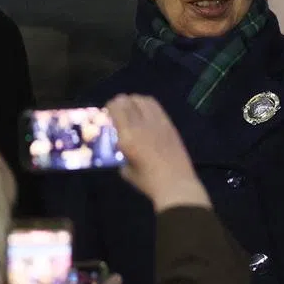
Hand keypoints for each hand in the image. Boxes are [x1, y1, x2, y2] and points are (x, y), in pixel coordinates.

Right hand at [106, 95, 210, 211]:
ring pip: (144, 100)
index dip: (111, 106)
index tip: (108, 110)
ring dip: (135, 100)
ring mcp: (158, 122)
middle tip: (118, 107)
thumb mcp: (126, 170)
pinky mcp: (169, 125)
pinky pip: (157, 107)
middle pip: (129, 101)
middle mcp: (141, 124)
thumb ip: (122, 155)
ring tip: (132, 106)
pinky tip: (146, 112)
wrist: (175, 183)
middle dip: (121, 101)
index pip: (117, 109)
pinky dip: (148, 105)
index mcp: (128, 135)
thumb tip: (122, 148)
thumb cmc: (148, 181)